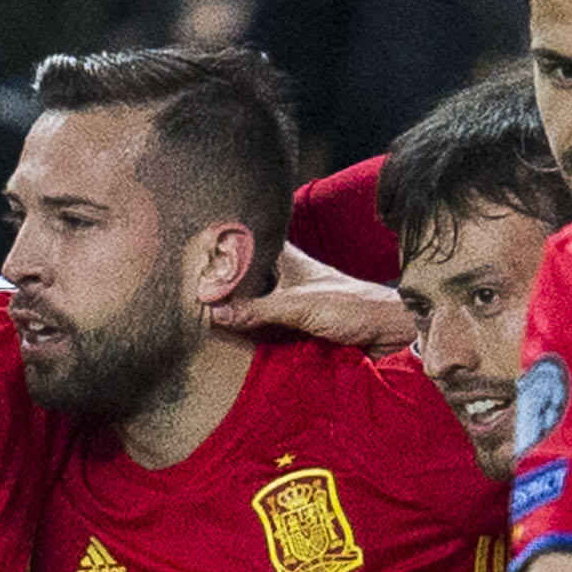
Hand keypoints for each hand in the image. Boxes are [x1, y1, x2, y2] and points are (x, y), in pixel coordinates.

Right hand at [208, 239, 406, 351]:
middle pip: (244, 271)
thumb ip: (257, 310)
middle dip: (220, 277)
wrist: (388, 332)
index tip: (191, 242)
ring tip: (196, 307)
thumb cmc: (352, 307)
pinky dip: (246, 325)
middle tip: (183, 282)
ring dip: (233, 304)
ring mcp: (288, 298)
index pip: (247, 239)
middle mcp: (284, 274)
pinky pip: (261, 321)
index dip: (223, 239)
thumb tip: (214, 312)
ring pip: (252, 296)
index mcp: (286, 257)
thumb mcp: (299, 307)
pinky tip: (226, 331)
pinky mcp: (294, 322)